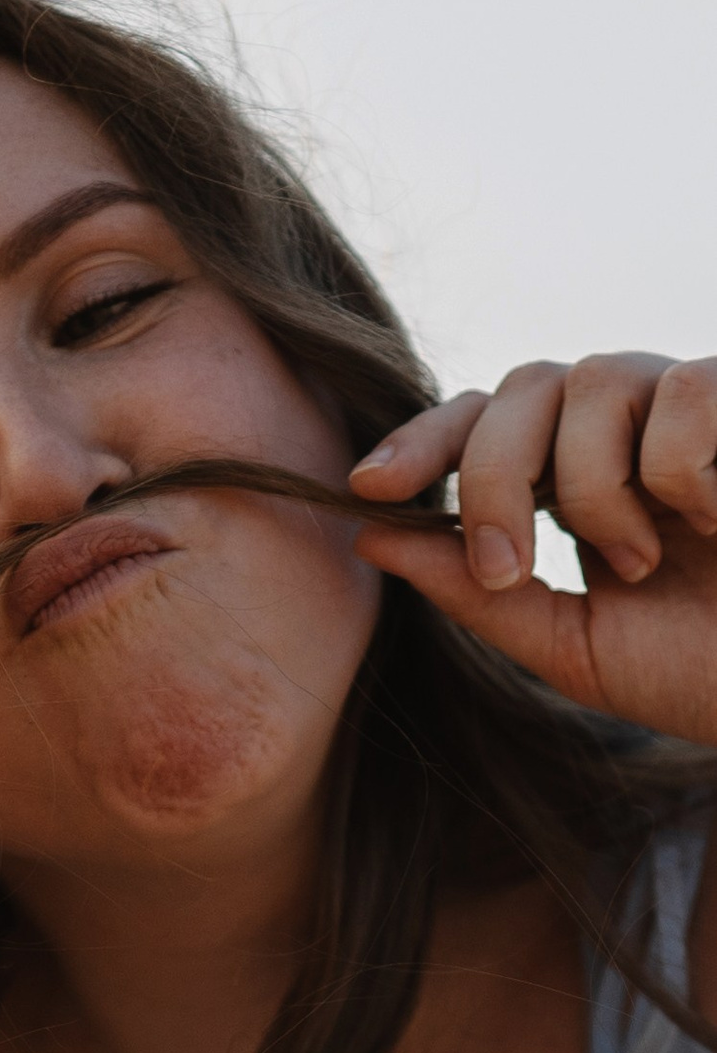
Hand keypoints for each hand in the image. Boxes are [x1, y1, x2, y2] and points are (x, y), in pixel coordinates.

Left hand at [350, 354, 716, 742]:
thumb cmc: (702, 672)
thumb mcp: (570, 646)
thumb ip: (477, 593)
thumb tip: (371, 538)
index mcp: (578, 481)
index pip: (487, 422)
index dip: (425, 440)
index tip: (368, 487)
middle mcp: (632, 429)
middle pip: (523, 386)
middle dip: (492, 477)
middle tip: (514, 569)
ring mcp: (695, 406)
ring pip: (593, 380)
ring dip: (596, 488)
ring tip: (645, 559)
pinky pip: (682, 396)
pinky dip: (682, 472)